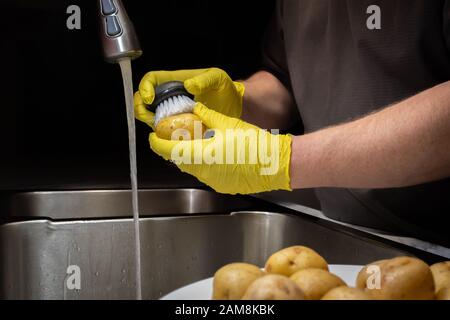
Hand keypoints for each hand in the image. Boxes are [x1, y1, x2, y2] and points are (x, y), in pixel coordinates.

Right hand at [134, 68, 244, 129]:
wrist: (235, 107)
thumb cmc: (225, 89)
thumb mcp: (217, 78)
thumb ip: (204, 80)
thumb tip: (188, 85)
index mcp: (175, 81)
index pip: (151, 79)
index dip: (145, 88)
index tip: (150, 99)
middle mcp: (170, 97)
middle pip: (143, 101)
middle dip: (141, 109)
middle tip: (150, 118)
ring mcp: (172, 112)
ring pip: (151, 118)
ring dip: (151, 125)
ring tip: (162, 130)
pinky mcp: (178, 127)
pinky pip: (164, 132)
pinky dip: (163, 137)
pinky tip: (169, 139)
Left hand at [149, 103, 291, 194]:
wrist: (276, 164)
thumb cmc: (255, 145)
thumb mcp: (228, 124)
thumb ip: (207, 116)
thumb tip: (195, 109)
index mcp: (204, 154)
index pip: (170, 151)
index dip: (157, 144)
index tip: (153, 136)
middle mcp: (205, 171)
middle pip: (179, 161)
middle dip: (174, 149)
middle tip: (174, 137)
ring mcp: (213, 181)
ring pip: (192, 168)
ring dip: (189, 156)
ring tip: (196, 143)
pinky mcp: (222, 186)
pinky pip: (205, 175)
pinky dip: (203, 164)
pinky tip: (213, 154)